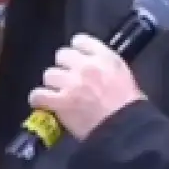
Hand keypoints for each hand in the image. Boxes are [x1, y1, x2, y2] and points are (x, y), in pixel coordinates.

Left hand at [29, 34, 146, 139]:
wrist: (126, 128)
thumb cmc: (130, 105)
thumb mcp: (123, 74)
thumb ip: (106, 65)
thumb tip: (93, 66)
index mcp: (104, 57)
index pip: (80, 40)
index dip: (77, 50)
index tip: (78, 59)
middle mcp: (85, 65)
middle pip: (61, 54)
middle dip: (64, 67)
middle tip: (68, 79)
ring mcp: (70, 83)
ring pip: (49, 74)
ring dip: (52, 84)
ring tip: (58, 93)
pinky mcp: (60, 102)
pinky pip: (38, 94)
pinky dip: (39, 99)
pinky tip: (43, 103)